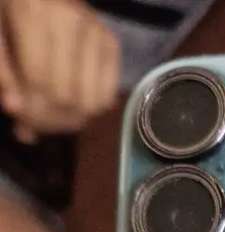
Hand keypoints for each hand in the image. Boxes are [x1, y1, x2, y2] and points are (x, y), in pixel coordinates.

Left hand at [0, 0, 119, 139]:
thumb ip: (3, 71)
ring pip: (91, 103)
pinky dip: (91, 109)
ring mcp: (96, 31)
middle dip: (50, 120)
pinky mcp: (110, 42)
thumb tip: (15, 109)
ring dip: (72, 120)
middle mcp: (71, 19)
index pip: (39, 81)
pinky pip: (107, 96)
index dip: (30, 110)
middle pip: (67, 97)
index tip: (22, 121)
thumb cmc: (11, 10)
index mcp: (33, 12)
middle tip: (38, 123)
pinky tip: (74, 103)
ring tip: (55, 115)